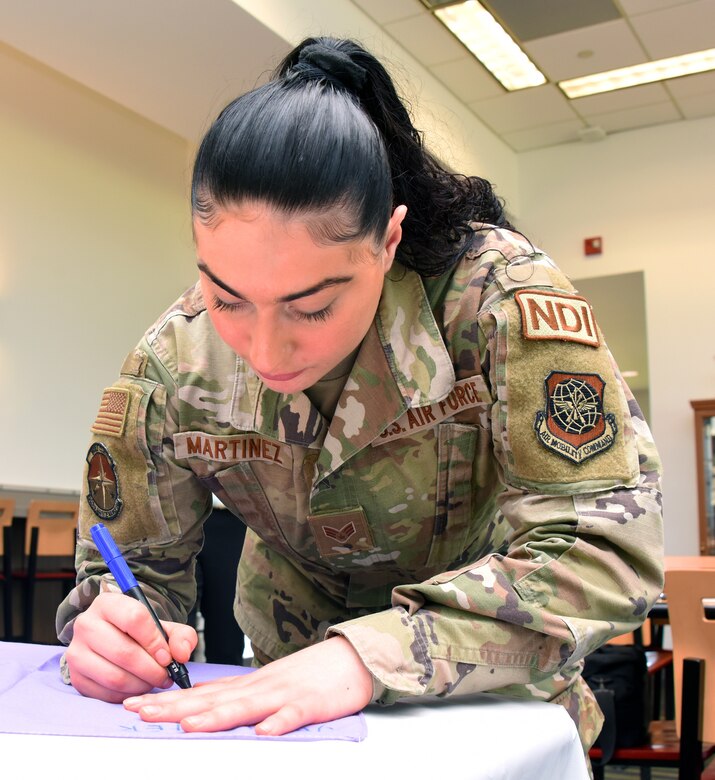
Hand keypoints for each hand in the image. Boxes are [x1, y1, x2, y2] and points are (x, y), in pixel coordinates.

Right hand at [65, 591, 196, 702]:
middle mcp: (86, 624)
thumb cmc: (140, 632)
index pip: (134, 618)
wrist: (114, 638)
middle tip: (165, 676)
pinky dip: (126, 695)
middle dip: (151, 670)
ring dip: (141, 684)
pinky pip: (105, 693)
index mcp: (108, 603)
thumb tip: (182, 654)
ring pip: (114, 676)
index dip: (155, 641)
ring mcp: (77, 652)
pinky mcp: (76, 677)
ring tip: (153, 681)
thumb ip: (181, 636)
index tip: (167, 657)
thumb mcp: (164, 626)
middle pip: (124, 652)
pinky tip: (137, 687)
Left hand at [123, 636, 372, 734]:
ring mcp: (284, 694)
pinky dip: (279, 723)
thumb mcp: (269, 686)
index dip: (168, 700)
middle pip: (213, 699)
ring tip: (190, 725)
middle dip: (176, 707)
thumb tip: (205, 710)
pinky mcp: (312, 703)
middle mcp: (259, 688)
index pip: (202, 693)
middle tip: (140, 711)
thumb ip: (240, 698)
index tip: (135, 703)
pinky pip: (294, 715)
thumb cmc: (310, 676)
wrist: (351, 659)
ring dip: (217, 716)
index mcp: (248, 686)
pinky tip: (264, 733)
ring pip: (247, 706)